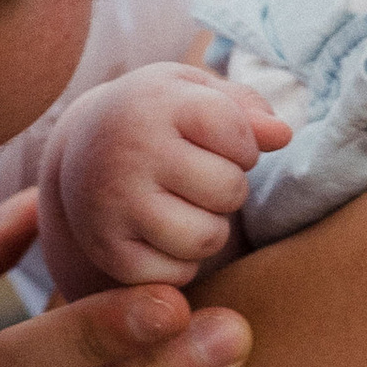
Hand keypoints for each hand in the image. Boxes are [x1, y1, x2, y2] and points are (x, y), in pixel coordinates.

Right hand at [38, 66, 294, 293]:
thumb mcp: (196, 92)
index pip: (239, 135)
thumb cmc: (159, 118)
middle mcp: (128, 152)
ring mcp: (112, 204)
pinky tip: (164, 234)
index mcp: (154, 104)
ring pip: (206, 238)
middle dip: (229, 187)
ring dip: (211, 228)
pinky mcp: (106, 250)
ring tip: (188, 206)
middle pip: (229, 189)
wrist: (83, 151)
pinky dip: (182, 262)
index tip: (217, 140)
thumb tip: (282, 135)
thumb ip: (246, 108)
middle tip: (199, 177)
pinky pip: (178, 274)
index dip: (244, 145)